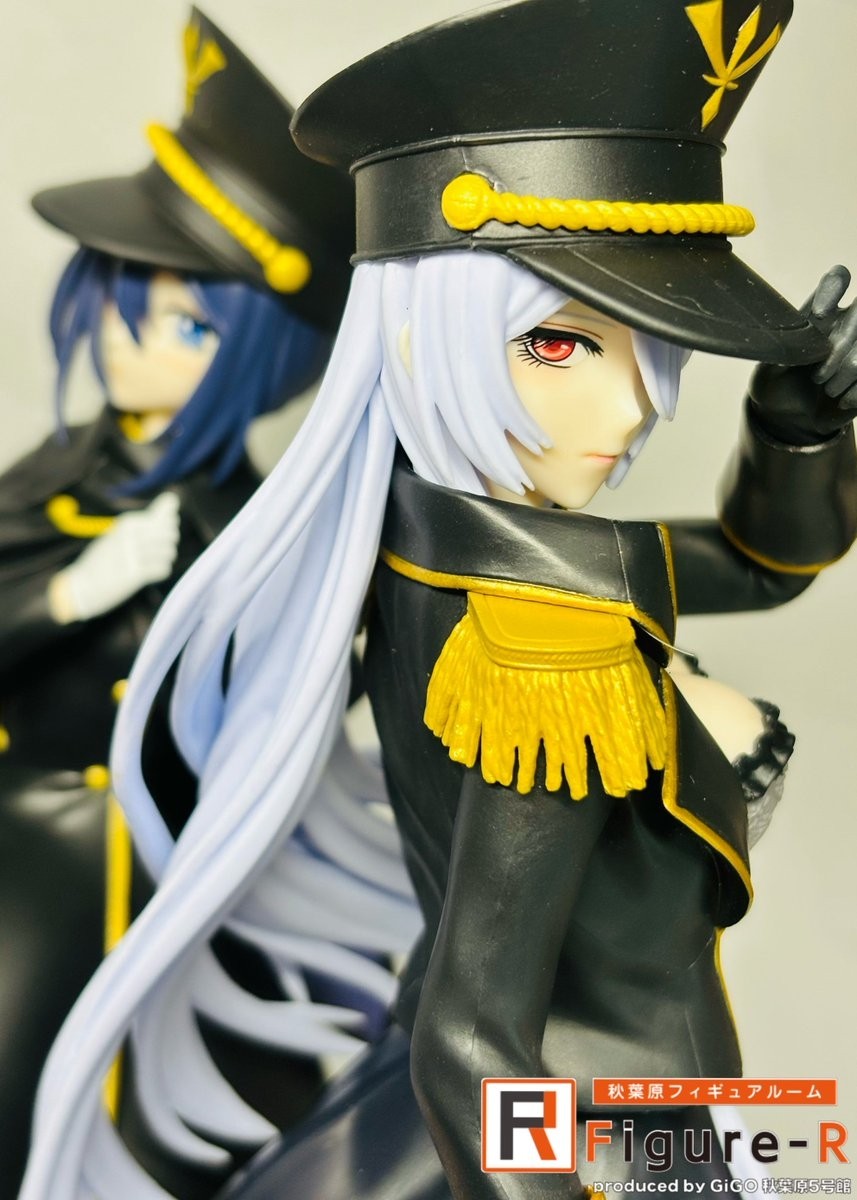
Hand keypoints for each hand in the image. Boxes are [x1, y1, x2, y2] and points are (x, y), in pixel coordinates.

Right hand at [49, 492, 180, 623]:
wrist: (80, 585)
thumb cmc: (103, 558)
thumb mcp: (121, 533)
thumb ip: (149, 518)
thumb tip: (174, 498)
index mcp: (128, 522)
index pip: (166, 518)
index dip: (169, 527)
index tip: (154, 536)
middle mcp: (131, 535)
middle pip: (171, 534)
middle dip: (169, 543)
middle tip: (153, 552)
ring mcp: (133, 554)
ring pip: (169, 552)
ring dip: (164, 559)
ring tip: (150, 563)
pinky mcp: (134, 574)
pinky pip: (163, 569)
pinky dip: (160, 572)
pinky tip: (148, 574)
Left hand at [748, 265, 856, 445]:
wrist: (789, 417)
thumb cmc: (779, 382)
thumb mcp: (773, 362)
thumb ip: (786, 345)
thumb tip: (805, 335)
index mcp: (822, 312)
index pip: (837, 279)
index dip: (833, 290)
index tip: (820, 315)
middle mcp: (847, 323)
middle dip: (840, 346)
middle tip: (817, 376)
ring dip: (845, 373)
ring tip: (827, 389)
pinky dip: (856, 391)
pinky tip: (841, 400)